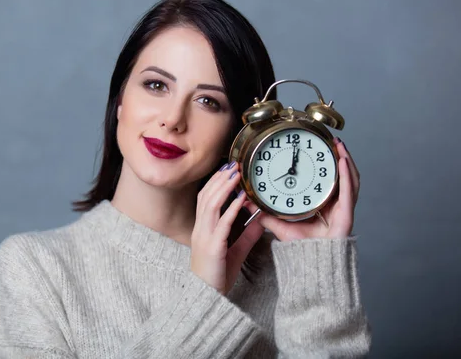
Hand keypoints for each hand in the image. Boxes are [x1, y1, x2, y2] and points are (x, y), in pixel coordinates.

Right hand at [191, 162, 264, 294]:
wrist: (208, 297)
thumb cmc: (218, 275)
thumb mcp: (235, 251)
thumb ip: (246, 236)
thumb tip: (260, 221)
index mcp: (202, 229)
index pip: (205, 198)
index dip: (214, 182)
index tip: (227, 169)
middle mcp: (200, 229)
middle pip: (206, 196)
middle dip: (220, 179)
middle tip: (233, 164)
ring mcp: (204, 237)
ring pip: (211, 205)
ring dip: (224, 188)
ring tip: (236, 175)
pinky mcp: (213, 247)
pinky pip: (221, 223)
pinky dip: (231, 208)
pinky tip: (241, 198)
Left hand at [245, 137, 359, 240]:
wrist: (311, 263)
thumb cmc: (300, 246)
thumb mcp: (279, 224)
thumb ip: (264, 212)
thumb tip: (246, 201)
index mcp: (322, 203)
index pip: (327, 179)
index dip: (326, 163)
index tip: (318, 147)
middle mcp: (335, 204)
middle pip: (342, 175)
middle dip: (340, 156)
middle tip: (332, 140)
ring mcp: (343, 209)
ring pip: (350, 180)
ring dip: (346, 160)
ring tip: (339, 146)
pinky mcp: (346, 215)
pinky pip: (349, 192)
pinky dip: (347, 175)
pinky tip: (343, 162)